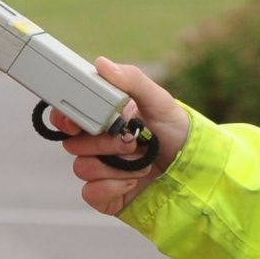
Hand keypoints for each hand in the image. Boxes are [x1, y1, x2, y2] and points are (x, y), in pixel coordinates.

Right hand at [51, 57, 188, 214]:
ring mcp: (99, 171)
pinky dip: (113, 186)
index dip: (64, 119)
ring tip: (140, 161)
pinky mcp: (104, 195)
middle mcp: (96, 145)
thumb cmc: (177, 133)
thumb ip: (132, 80)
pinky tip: (133, 181)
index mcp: (102, 119)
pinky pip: (91, 192)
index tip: (75, 122)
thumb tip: (101, 63)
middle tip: (129, 141)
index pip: (67, 118)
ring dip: (114, 165)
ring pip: (81, 167)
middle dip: (101, 143)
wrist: (195, 172)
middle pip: (72, 143)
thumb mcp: (159, 101)